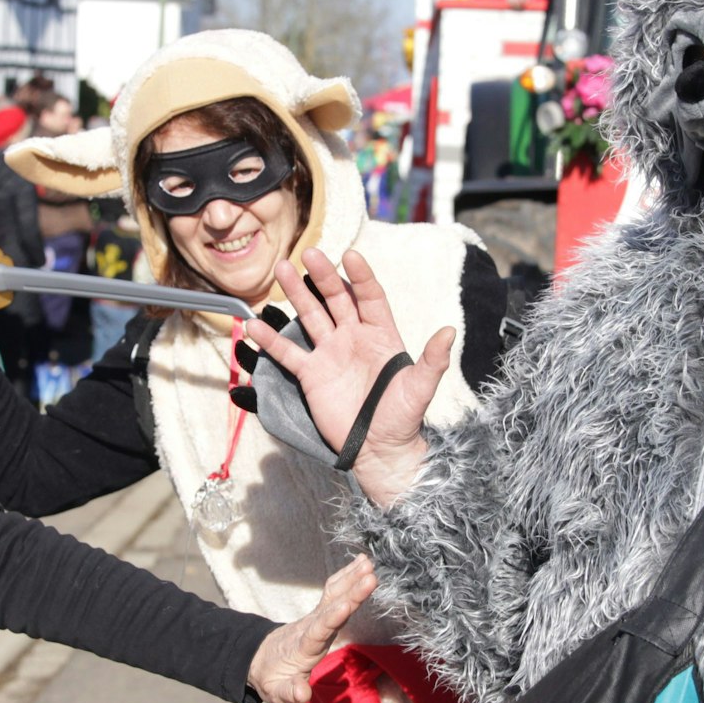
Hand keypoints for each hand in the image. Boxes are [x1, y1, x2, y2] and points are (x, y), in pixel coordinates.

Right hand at [243, 249, 449, 506]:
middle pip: (335, 299)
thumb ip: (433, 361)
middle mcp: (353, 337)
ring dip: (295, 294)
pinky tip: (253, 325)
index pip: (369, 297)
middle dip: (322, 277)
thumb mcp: (421, 388)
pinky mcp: (311, 374)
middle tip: (309, 253)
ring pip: (310, 316)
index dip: (360, 277)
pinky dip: (271, 340)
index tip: (350, 256)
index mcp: (381, 334)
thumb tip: (450, 331)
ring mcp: (330, 353)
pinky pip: (288, 353)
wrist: (379, 449)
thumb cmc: (403, 417)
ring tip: (280, 270)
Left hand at [246, 555, 378, 702]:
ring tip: (368, 563)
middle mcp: (311, 628)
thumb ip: (289, 691)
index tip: (346, 604)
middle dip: (351, 592)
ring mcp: (316, 618)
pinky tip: (360, 564)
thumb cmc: (272, 678)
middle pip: (332, 607)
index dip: (332, 618)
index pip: (319, 631)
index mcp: (303, 647)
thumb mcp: (276, 692)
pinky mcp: (321, 614)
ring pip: (333, 595)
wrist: (260, 660)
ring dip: (350, 579)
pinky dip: (346, 577)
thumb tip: (302, 694)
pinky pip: (334, 592)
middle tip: (370, 575)